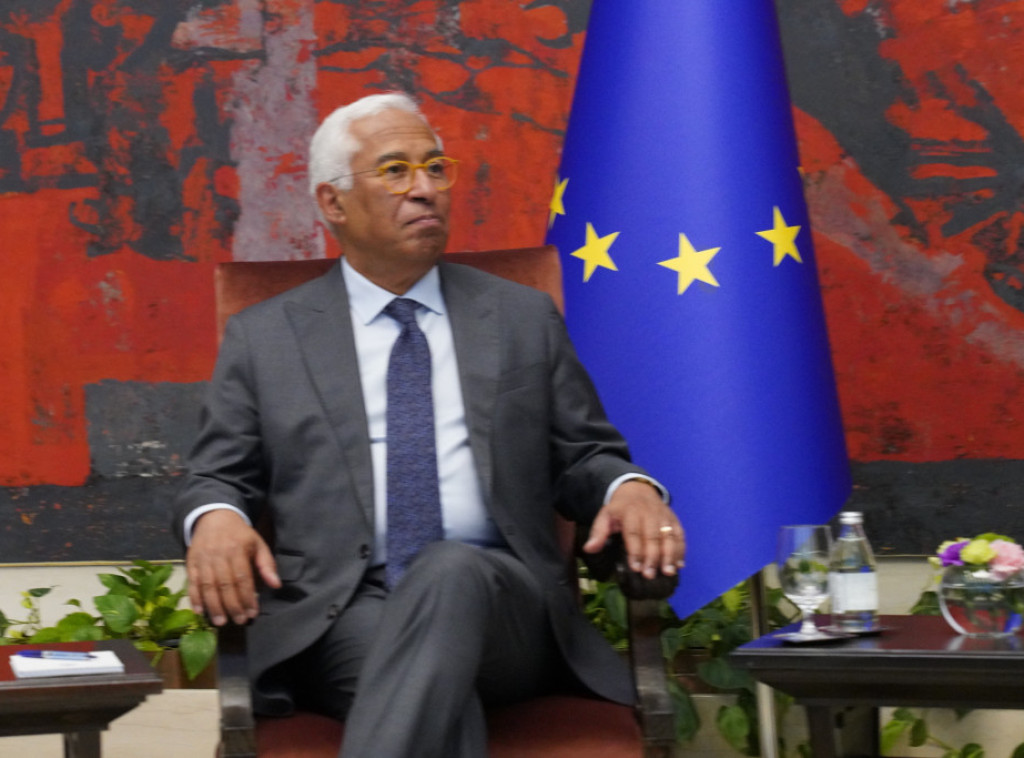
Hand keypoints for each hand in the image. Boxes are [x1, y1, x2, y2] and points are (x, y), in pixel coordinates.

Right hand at [186, 509, 280, 625]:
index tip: (252, 613)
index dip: (247, 597)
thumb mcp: (258, 543)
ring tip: (220, 622)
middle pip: (224, 584)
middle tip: (239, 621)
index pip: (242, 578)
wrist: (214, 517)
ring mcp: (202, 559)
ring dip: (213, 606)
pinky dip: (194, 598)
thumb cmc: (239, 534)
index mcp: (237, 549)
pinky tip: (199, 611)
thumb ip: (267, 564)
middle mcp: (218, 555)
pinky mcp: (190, 562)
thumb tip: (276, 585)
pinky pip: (191, 582)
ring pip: (207, 585)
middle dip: (232, 605)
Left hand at [582, 480, 685, 578]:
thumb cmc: (620, 508)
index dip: (635, 551)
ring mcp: (663, 516)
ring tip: (668, 572)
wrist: (637, 489)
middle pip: (653, 536)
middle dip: (652, 557)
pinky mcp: (673, 519)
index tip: (636, 568)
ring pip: (669, 536)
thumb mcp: (605, 515)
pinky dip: (682, 550)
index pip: (633, 533)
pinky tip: (680, 564)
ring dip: (670, 555)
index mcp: (629, 512)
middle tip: (650, 575)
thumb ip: (598, 532)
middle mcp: (649, 513)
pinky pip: (680, 534)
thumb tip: (589, 549)